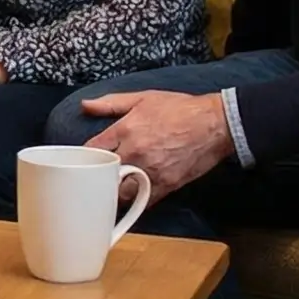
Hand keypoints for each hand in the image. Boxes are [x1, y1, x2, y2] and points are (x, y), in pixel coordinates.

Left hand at [81, 89, 231, 195]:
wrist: (216, 123)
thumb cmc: (180, 109)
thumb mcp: (143, 98)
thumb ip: (111, 103)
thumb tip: (85, 105)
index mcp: (126, 130)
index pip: (92, 148)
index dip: (85, 155)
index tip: (83, 159)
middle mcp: (136, 152)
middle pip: (104, 175)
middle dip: (98, 176)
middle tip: (94, 177)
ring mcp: (151, 171)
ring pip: (122, 193)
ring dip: (116, 191)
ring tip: (114, 187)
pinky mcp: (167, 185)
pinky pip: (145, 201)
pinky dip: (137, 200)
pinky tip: (134, 195)